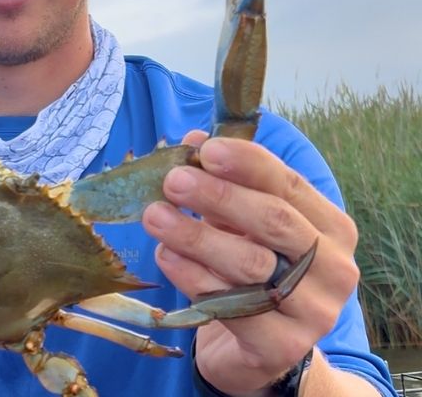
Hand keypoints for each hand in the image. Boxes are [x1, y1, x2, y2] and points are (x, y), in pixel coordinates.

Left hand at [142, 131, 359, 394]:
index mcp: (330, 227)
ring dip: (196, 235)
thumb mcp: (239, 223)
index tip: (205, 150)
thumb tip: (192, 139)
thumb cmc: (250, 272)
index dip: (246, 163)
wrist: (258, 348)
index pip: (289, 185)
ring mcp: (313, 311)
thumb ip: (222, 182)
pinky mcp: (282, 347)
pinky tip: (165, 256)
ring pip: (250, 264)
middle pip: (274, 221)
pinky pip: (231, 306)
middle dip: (219, 196)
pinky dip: (192, 277)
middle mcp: (333, 268)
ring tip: (154, 216)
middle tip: (172, 181)